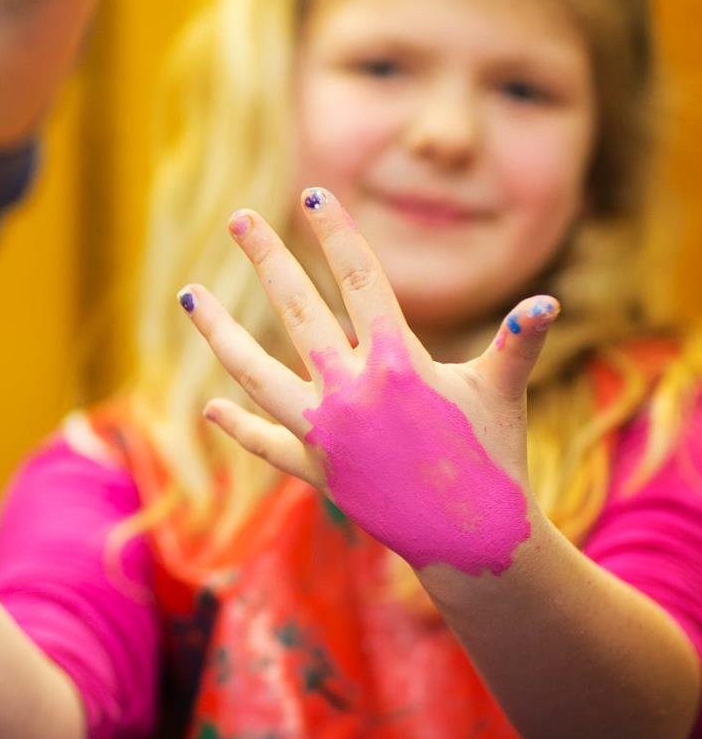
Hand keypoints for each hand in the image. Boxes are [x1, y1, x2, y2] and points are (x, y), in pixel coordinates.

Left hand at [179, 187, 550, 576]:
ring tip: (189, 295)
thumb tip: (548, 302)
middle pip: (297, 311)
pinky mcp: (313, 470)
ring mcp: (325, 432)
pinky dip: (239, 425)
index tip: (315, 196)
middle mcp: (351, 392)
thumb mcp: (502, 393)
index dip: (338, 237)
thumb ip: (517, 343)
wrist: (472, 542)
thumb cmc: (493, 458)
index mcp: (397, 364)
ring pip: (255, 371)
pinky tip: (212, 407)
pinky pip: (266, 442)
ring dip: (219, 331)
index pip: (360, 283)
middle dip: (268, 260)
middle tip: (239, 218)